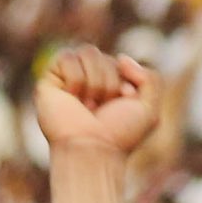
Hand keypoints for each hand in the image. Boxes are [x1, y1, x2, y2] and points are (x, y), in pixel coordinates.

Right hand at [37, 45, 163, 158]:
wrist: (93, 150)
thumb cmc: (119, 135)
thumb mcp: (150, 110)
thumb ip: (152, 79)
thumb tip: (121, 58)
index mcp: (108, 85)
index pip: (119, 61)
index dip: (124, 81)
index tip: (123, 102)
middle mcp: (87, 80)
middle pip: (103, 55)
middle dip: (109, 82)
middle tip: (101, 108)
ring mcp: (67, 79)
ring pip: (87, 52)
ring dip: (95, 82)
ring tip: (88, 105)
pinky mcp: (49, 80)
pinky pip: (67, 58)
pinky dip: (76, 80)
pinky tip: (72, 99)